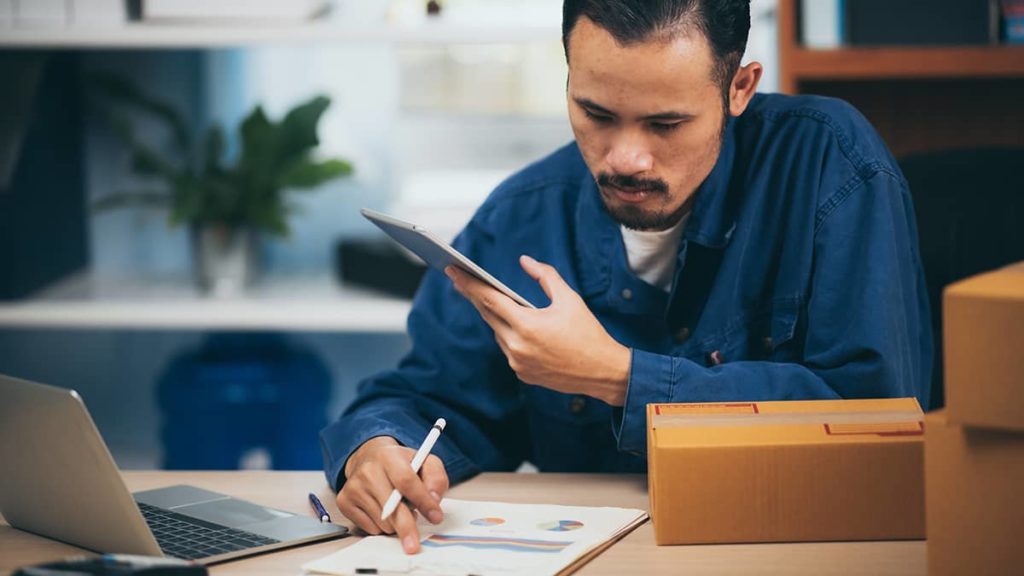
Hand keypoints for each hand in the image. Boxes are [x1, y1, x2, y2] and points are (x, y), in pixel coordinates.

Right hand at [336, 436, 449, 553]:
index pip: (406, 481)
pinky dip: (382, 526)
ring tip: (399, 508)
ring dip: (397, 524)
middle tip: (414, 544)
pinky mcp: (344, 502)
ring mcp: (353, 487)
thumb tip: (434, 499)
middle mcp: (367, 470)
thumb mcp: (424, 462)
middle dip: (407, 528)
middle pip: (391, 507)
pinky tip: (383, 511)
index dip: (423, 501)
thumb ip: (436, 478)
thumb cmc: (401, 464)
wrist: (370, 458)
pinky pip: (370, 528)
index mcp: (389, 456)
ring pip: (382, 522)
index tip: (436, 516)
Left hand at [446, 255, 630, 405]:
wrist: (603, 372)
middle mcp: (517, 346)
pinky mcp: (523, 374)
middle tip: (462, 279)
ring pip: (497, 333)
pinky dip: (509, 335)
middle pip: (488, 315)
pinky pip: (508, 349)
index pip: (489, 299)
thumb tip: (525, 261)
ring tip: (488, 298)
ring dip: (494, 316)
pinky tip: (512, 324)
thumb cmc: (588, 333)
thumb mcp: (570, 299)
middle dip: (475, 296)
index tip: (452, 270)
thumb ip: (545, 276)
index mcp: (527, 325)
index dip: (468, 283)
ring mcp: (518, 363)